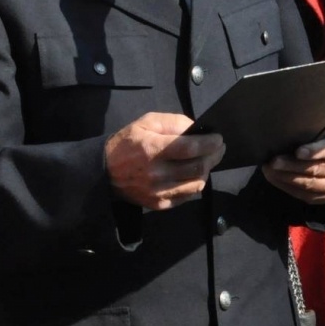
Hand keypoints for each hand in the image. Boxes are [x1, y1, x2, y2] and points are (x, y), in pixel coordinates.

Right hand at [105, 112, 224, 210]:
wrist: (105, 172)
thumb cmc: (127, 143)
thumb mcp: (146, 122)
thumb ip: (173, 122)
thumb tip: (196, 128)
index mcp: (153, 149)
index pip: (190, 148)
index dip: (209, 143)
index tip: (218, 138)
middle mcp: (157, 173)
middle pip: (198, 167)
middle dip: (214, 156)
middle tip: (219, 148)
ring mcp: (159, 192)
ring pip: (196, 184)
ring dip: (206, 171)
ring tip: (206, 161)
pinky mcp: (160, 204)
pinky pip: (187, 196)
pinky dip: (194, 184)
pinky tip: (192, 174)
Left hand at [263, 131, 324, 203]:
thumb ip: (315, 130)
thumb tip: (290, 131)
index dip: (315, 151)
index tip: (298, 152)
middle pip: (318, 169)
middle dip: (293, 165)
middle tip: (274, 161)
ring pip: (310, 184)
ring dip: (287, 178)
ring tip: (270, 170)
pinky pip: (306, 196)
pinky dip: (287, 187)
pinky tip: (274, 178)